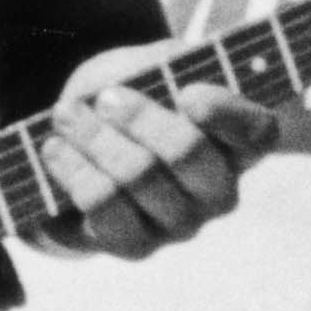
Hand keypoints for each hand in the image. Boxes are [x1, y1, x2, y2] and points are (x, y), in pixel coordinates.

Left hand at [34, 42, 277, 258]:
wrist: (91, 137)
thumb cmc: (136, 92)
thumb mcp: (154, 64)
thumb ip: (162, 67)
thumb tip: (142, 83)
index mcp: (241, 140)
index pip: (255, 131)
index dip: (222, 114)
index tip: (186, 93)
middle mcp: (220, 190)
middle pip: (188, 155)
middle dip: (139, 119)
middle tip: (106, 97)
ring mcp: (181, 224)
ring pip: (138, 178)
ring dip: (95, 139)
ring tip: (66, 114)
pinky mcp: (138, 246)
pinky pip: (105, 211)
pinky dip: (74, 172)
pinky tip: (54, 148)